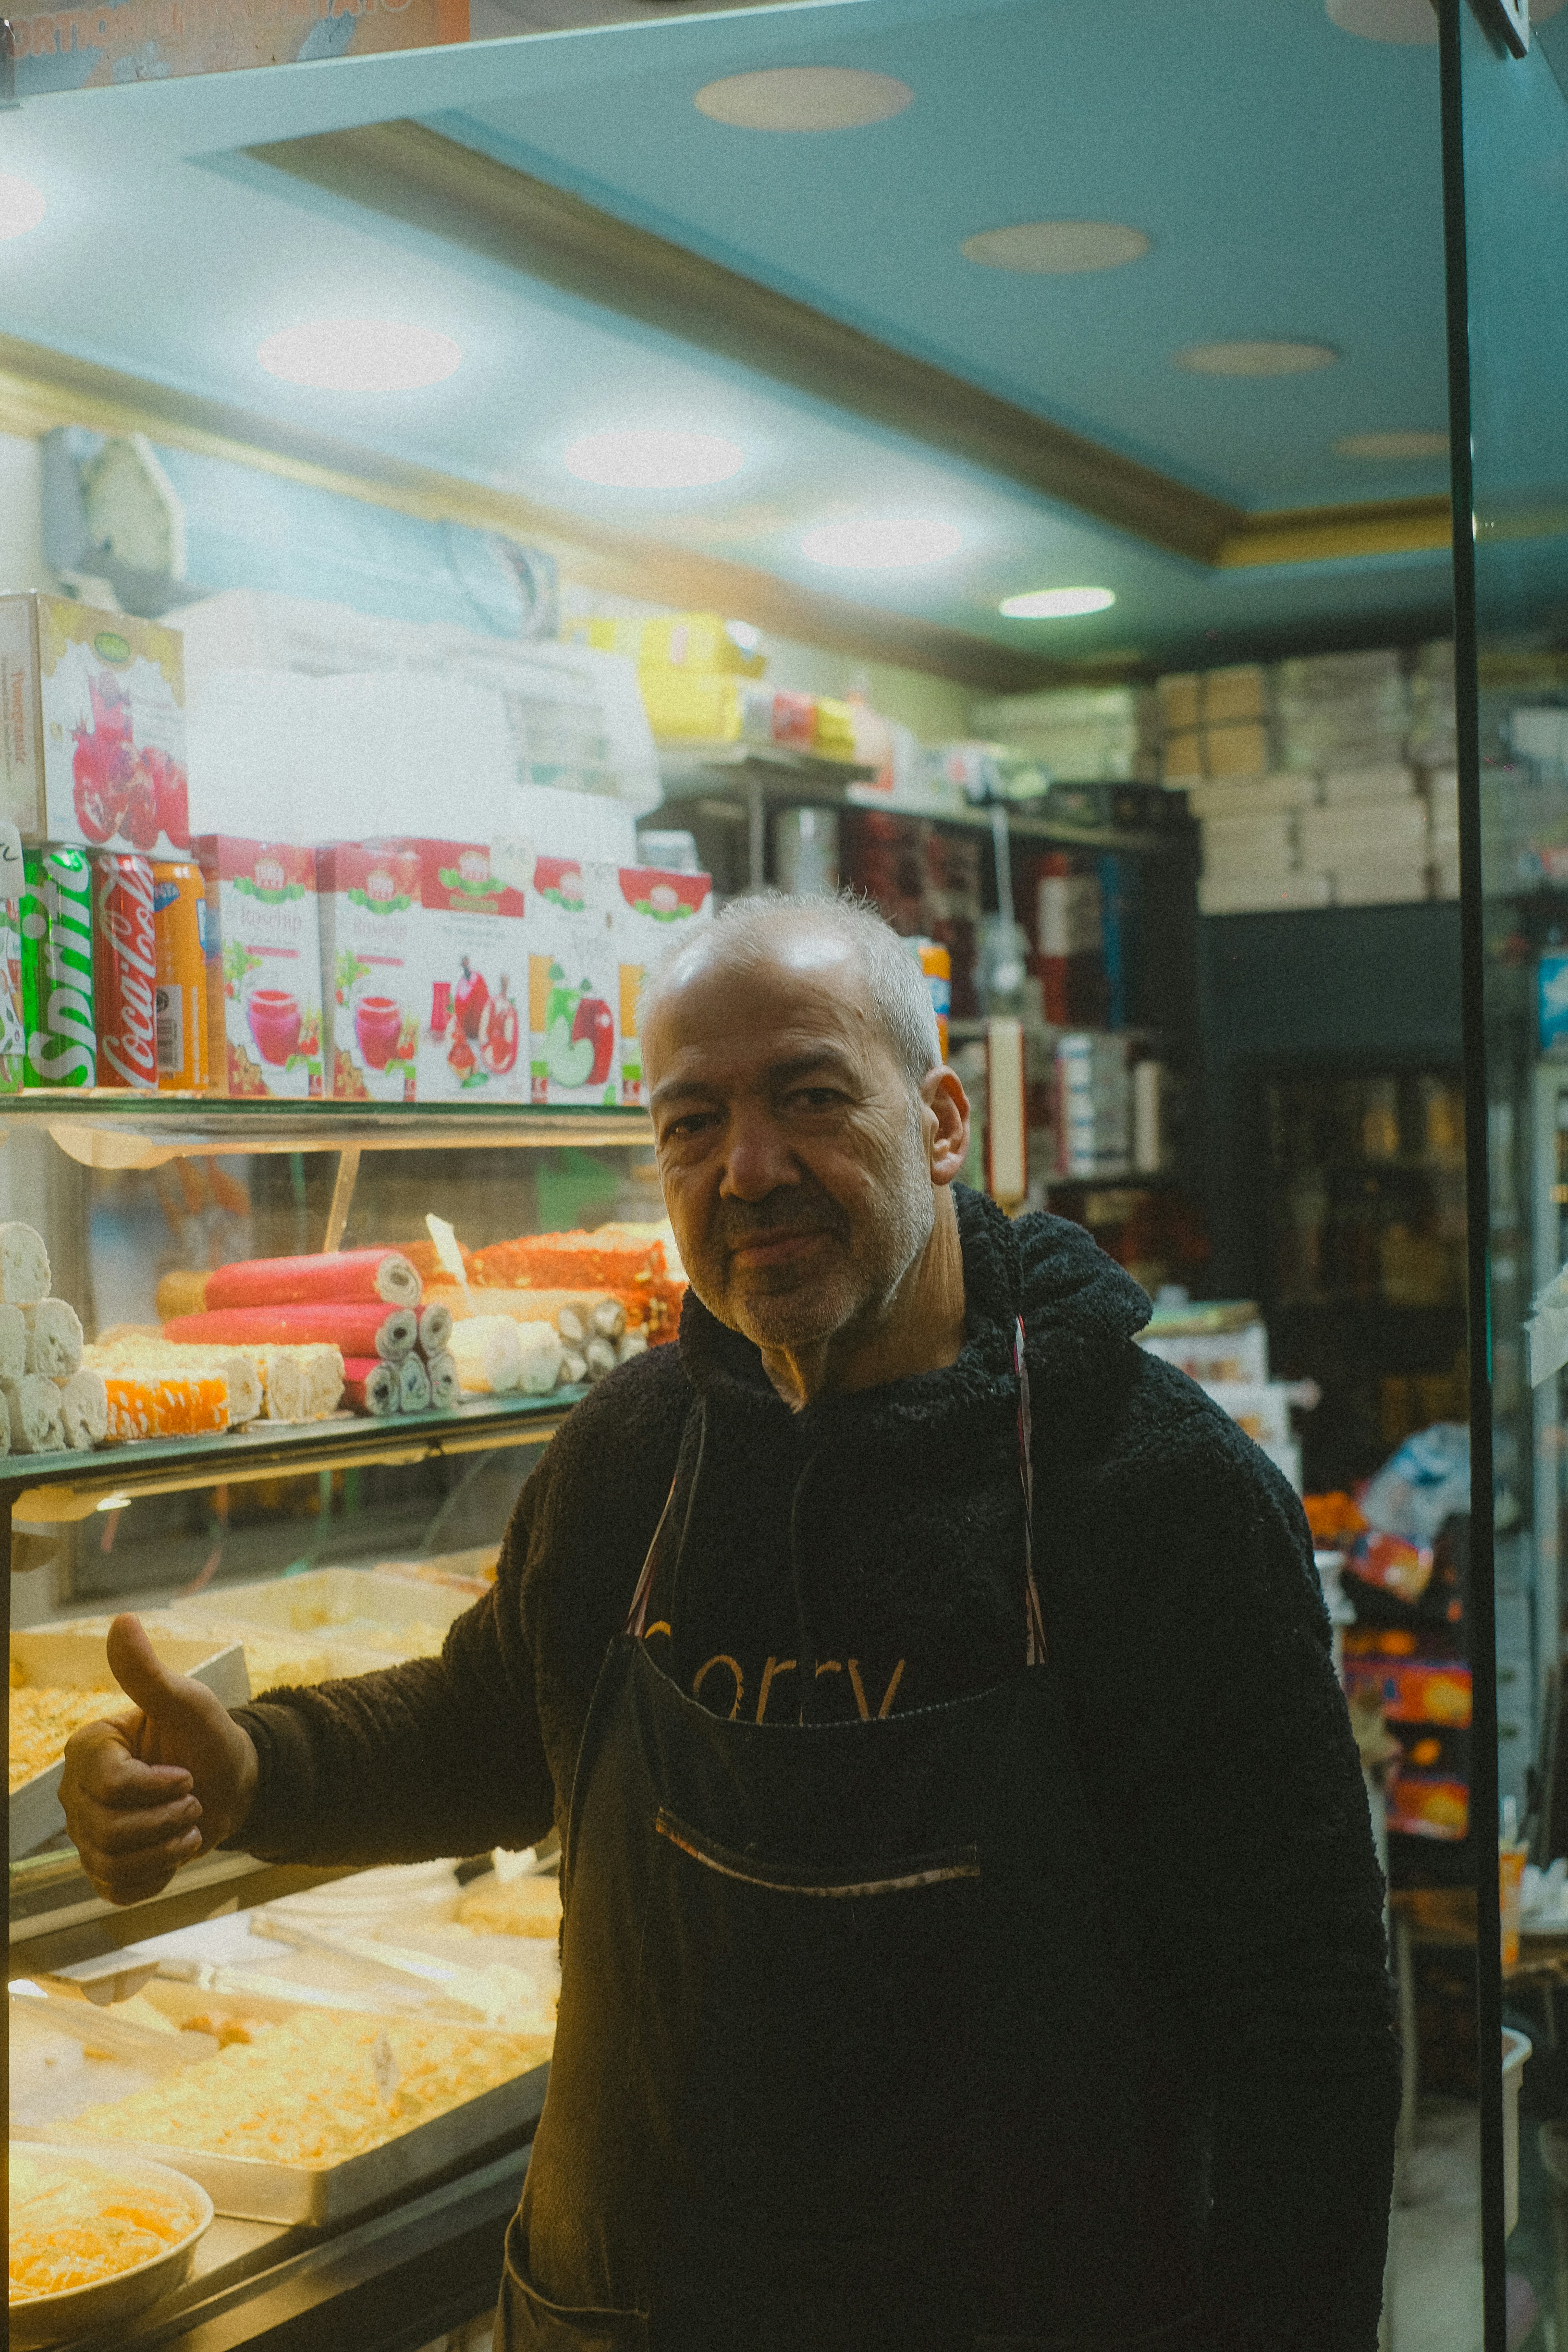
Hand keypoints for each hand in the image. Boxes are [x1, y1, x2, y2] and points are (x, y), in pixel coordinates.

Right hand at [60, 1614, 258, 1905]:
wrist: (230, 1784)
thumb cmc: (207, 1736)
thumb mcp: (187, 1702)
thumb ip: (149, 1673)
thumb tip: (122, 1620)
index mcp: (88, 1750)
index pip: (109, 1786)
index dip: (156, 1787)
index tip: (185, 1774)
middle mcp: (76, 1793)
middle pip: (109, 1830)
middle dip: (167, 1819)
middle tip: (193, 1800)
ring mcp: (86, 1835)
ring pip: (113, 1863)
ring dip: (166, 1848)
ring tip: (187, 1826)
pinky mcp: (105, 1870)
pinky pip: (119, 1890)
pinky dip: (157, 1877)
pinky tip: (174, 1852)